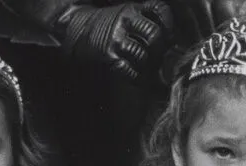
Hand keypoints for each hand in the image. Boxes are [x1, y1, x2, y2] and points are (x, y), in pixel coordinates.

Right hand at [56, 1, 173, 80]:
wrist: (74, 27)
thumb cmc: (106, 23)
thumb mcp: (125, 13)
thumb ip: (145, 20)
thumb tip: (170, 42)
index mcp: (132, 8)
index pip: (159, 9)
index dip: (169, 23)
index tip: (171, 36)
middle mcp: (125, 20)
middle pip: (154, 34)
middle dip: (161, 48)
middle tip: (161, 57)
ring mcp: (116, 38)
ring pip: (142, 54)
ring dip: (148, 65)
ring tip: (148, 69)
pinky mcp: (107, 55)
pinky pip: (128, 70)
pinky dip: (136, 78)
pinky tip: (137, 78)